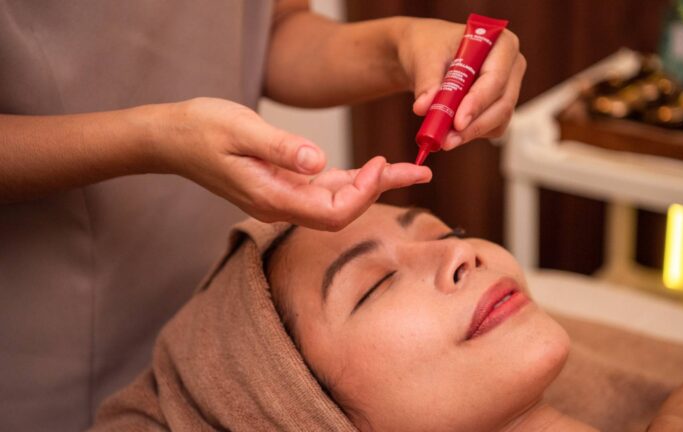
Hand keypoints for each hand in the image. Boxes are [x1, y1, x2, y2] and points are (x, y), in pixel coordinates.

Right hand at [159, 97, 431, 229]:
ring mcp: (283, 196)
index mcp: (272, 198)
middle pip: (343, 211)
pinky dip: (353, 178)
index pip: (332, 212)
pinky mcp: (284, 183)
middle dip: (382, 191)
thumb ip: (281, 149)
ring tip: (412, 170)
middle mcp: (281, 204)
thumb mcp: (241, 131)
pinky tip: (375, 170)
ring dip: (374, 184)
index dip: (363, 193)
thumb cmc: (201, 130)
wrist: (171, 138)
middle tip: (422, 171)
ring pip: (338, 199)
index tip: (381, 164)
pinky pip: (325, 186)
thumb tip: (318, 162)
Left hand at [396, 18, 525, 149]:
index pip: (495, 78)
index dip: (478, 102)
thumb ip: (426, 82)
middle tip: (446, 140)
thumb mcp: (424, 57)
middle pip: (502, 103)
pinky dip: (470, 134)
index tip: (457, 122)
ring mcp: (509, 89)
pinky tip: (449, 133)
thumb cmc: (430, 47)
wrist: (427, 55)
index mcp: (502, 44)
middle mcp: (512, 67)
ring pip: (498, 120)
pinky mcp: (500, 108)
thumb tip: (423, 107)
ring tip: (442, 139)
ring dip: (470, 133)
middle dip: (474, 125)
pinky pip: (492, 128)